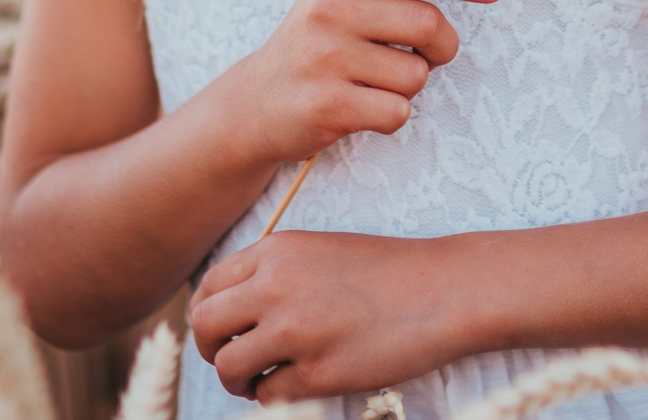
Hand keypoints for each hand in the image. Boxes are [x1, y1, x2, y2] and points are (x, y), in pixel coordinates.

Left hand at [189, 229, 469, 400]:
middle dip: (209, 349)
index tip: (224, 330)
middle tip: (232, 359)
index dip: (208, 315)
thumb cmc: (387, 272)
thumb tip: (229, 310)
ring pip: (227, 366)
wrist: (444, 289)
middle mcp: (277, 286)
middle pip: (203, 325)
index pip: (208, 286)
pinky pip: (267, 395)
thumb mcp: (319, 251)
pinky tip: (296, 386)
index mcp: (277, 250)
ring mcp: (296, 330)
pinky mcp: (319, 373)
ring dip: (237, 380)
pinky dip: (273, 397)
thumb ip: (273, 272)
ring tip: (259, 380)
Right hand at [220, 0, 504, 169]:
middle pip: (428, 24)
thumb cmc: (313, 43)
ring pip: (416, 75)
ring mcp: (325, 57)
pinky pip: (397, 111)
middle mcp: (327, 9)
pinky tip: (360, 107)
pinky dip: (390, 114)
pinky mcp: (328, 103)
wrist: (255, 103)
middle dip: (441, 47)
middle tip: (423, 56)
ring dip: (408, 86)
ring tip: (373, 82)